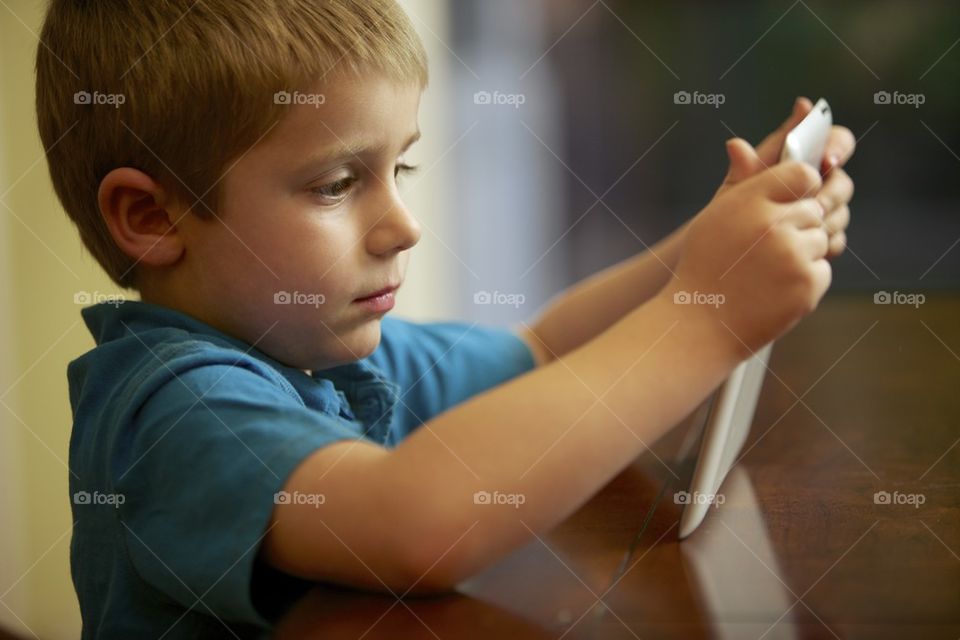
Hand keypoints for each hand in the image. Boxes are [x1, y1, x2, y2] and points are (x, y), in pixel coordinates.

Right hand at [666, 159, 831, 357]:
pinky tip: (774, 290)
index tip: (791, 204)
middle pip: (814, 210)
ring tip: (766, 272)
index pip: (802, 174)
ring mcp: (793, 255)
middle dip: (798, 227)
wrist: (700, 324)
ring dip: (802, 254)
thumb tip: (759, 153)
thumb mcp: (716, 218)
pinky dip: (805, 281)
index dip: (802, 188)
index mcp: (748, 201)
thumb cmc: (705, 268)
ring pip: (821, 241)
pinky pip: (822, 271)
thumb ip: (747, 187)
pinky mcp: (806, 284)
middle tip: (767, 250)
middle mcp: (772, 224)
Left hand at [716, 97, 855, 259]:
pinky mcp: (825, 237)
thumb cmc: (734, 211)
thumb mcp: (737, 189)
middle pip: (841, 180)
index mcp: (800, 160)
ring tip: (803, 228)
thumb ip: (744, 168)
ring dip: (825, 220)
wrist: (733, 254)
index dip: (837, 146)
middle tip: (817, 204)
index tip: (828, 159)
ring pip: (840, 211)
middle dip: (832, 192)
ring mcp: (825, 210)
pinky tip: (806, 248)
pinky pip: (835, 238)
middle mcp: (818, 182)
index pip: (833, 140)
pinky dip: (823, 243)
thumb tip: (735, 144)